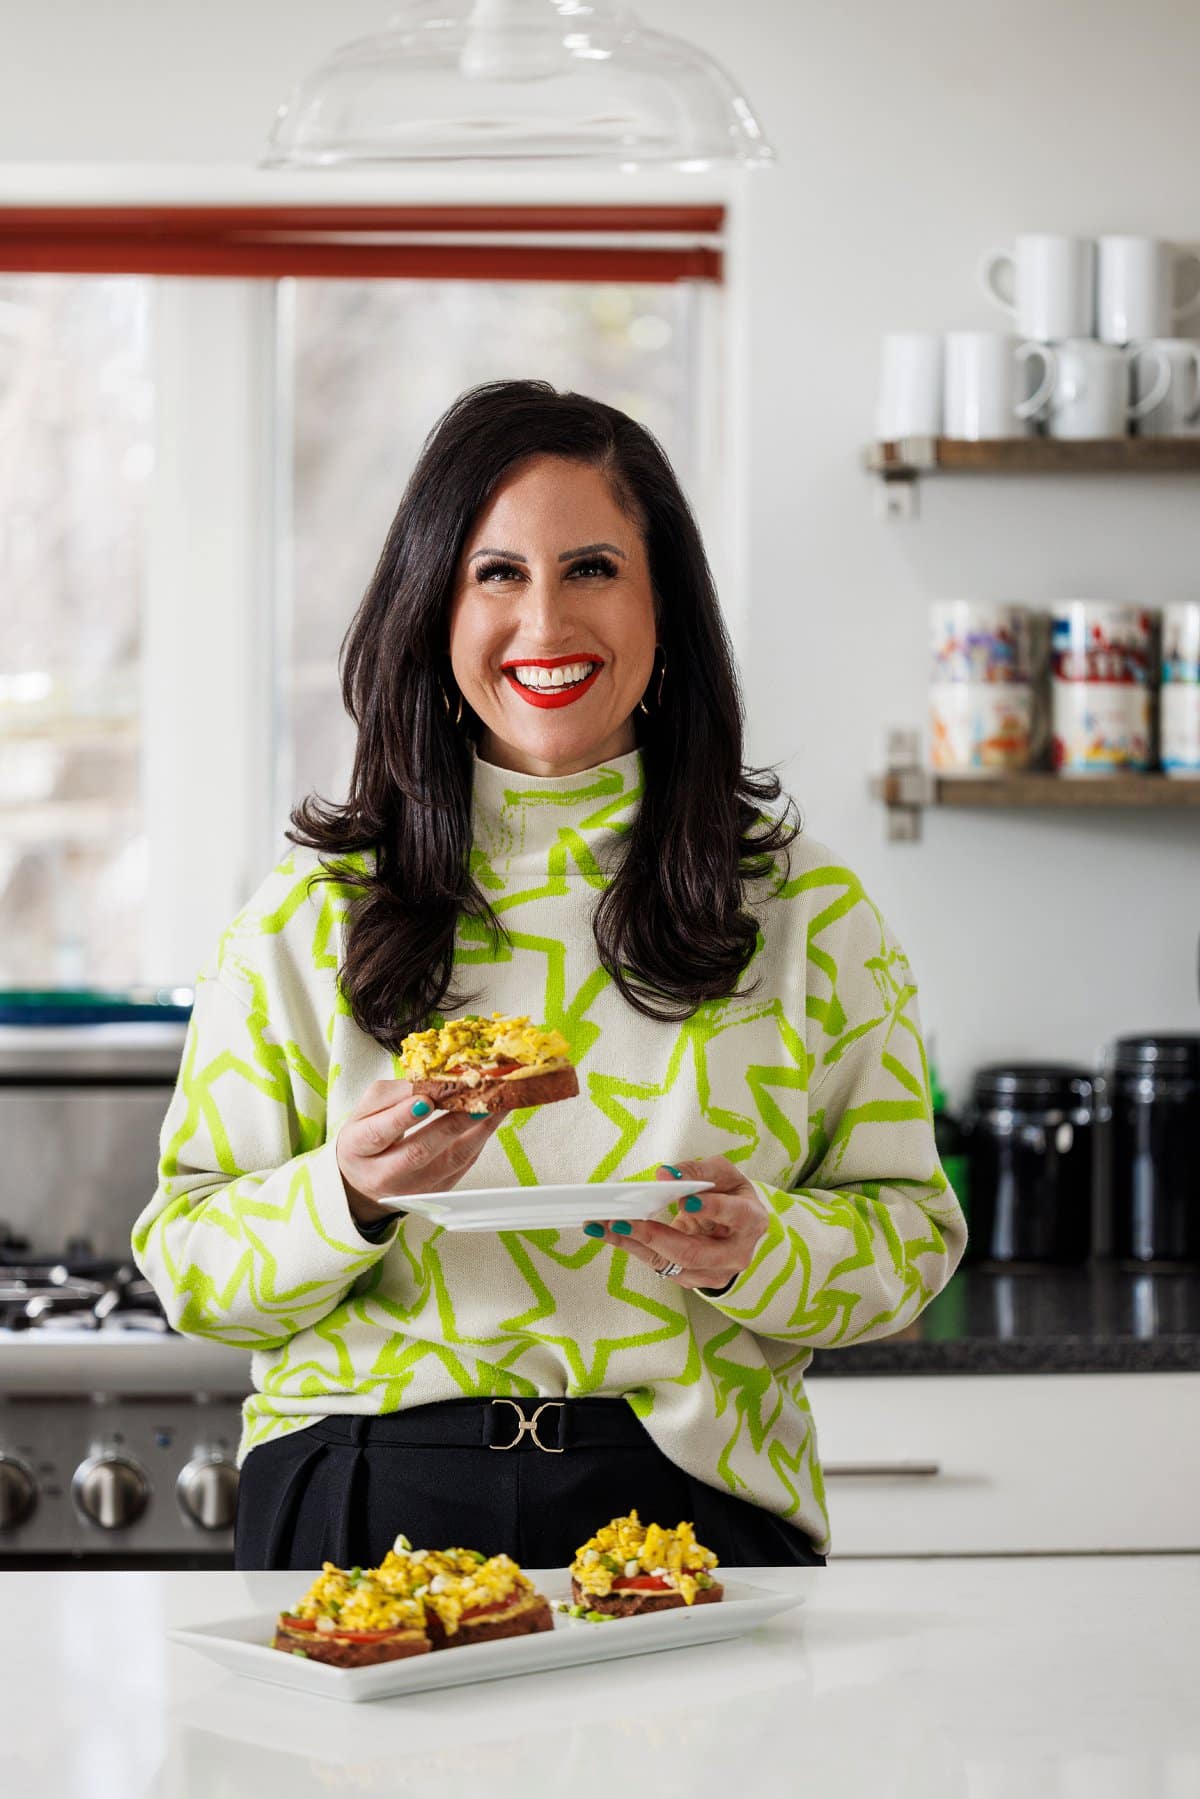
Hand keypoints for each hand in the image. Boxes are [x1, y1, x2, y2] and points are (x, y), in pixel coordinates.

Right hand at [336, 1079, 503, 1227]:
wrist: (364, 1180)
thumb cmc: (366, 1137)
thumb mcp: (366, 1110)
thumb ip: (392, 1094)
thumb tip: (428, 1081)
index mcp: (359, 1147)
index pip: (379, 1133)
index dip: (403, 1117)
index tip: (427, 1099)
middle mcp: (385, 1174)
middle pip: (419, 1151)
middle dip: (451, 1124)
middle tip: (476, 1098)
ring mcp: (414, 1188)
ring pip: (450, 1161)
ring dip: (477, 1130)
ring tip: (496, 1103)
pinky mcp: (437, 1192)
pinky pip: (464, 1165)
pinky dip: (481, 1139)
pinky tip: (493, 1118)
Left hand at [583, 1155, 768, 1292]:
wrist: (736, 1228)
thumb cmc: (730, 1195)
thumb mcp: (723, 1174)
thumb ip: (699, 1171)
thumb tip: (665, 1175)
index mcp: (751, 1221)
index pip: (734, 1216)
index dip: (711, 1209)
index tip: (686, 1201)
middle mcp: (735, 1254)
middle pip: (694, 1253)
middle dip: (656, 1236)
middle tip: (626, 1220)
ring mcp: (713, 1273)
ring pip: (671, 1264)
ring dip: (634, 1244)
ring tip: (605, 1225)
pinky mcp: (690, 1278)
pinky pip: (657, 1264)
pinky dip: (631, 1247)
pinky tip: (607, 1232)